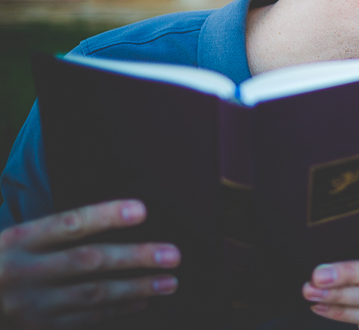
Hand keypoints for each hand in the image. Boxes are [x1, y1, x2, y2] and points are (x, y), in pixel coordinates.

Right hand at [0, 200, 180, 328]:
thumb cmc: (3, 263)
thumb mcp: (16, 240)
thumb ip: (56, 232)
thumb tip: (115, 217)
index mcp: (20, 240)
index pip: (70, 224)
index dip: (106, 216)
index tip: (142, 210)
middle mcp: (25, 272)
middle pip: (89, 261)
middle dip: (135, 258)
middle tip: (173, 255)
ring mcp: (31, 305)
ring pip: (93, 295)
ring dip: (136, 288)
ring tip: (169, 282)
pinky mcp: (38, 329)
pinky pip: (86, 319)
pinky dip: (117, 309)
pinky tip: (142, 301)